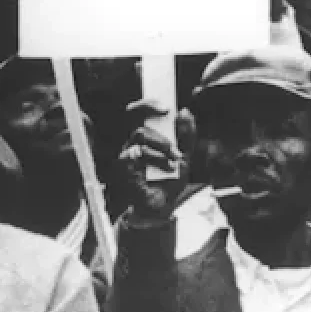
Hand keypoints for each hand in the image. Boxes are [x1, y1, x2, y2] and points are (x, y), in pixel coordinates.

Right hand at [115, 102, 181, 225]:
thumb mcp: (185, 157)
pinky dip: (156, 159)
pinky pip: (138, 152)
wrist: (163, 206)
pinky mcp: (124, 165)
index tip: (165, 108)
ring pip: (140, 135)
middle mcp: (134, 144)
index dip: (148, 104)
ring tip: (173, 161)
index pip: (140, 113)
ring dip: (161, 147)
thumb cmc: (170, 182)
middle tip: (175, 149)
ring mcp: (127, 154)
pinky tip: (166, 169)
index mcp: (147, 138)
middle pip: (141, 125)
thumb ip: (186, 136)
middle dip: (162, 136)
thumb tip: (185, 111)